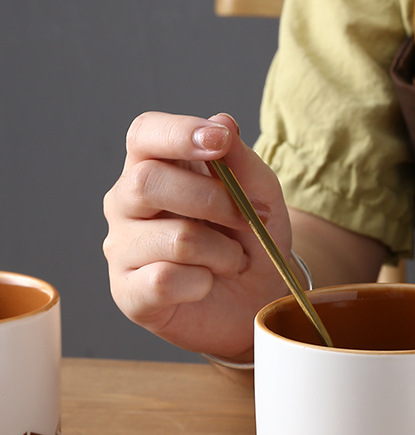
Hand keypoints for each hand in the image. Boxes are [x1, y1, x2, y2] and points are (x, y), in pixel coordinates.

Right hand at [103, 111, 292, 360]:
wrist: (257, 302)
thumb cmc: (252, 243)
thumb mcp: (263, 199)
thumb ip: (244, 164)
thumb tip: (223, 122)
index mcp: (154, 167)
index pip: (145, 134)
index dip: (179, 134)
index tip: (219, 143)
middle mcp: (127, 203)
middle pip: (147, 181)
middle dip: (213, 202)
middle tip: (248, 221)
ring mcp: (122, 249)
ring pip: (173, 239)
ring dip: (222, 253)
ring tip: (233, 262)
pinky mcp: (128, 293)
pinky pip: (165, 281)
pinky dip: (202, 284)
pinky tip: (206, 285)